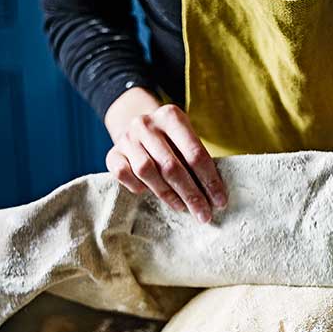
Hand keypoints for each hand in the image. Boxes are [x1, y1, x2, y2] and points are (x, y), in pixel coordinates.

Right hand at [104, 88, 226, 223]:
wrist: (135, 128)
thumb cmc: (170, 142)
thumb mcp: (185, 141)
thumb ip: (197, 162)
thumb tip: (215, 197)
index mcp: (171, 116)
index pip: (195, 154)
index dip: (210, 181)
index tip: (220, 202)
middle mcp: (146, 124)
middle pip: (172, 166)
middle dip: (191, 195)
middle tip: (203, 215)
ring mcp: (127, 138)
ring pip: (147, 171)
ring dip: (168, 194)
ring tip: (182, 207)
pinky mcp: (112, 153)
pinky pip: (125, 175)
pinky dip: (138, 187)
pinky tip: (150, 194)